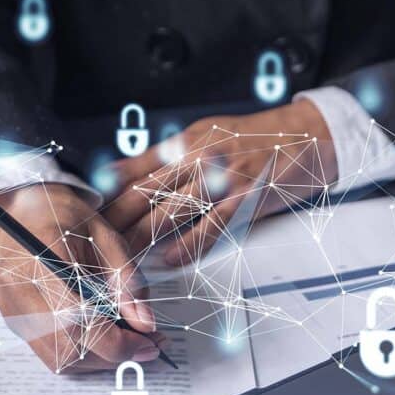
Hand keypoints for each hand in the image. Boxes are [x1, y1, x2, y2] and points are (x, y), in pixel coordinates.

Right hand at [0, 183, 164, 372]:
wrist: (25, 212)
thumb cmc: (68, 220)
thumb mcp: (108, 238)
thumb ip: (127, 280)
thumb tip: (146, 324)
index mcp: (43, 258)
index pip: (78, 321)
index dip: (118, 343)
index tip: (150, 343)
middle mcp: (19, 289)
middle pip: (69, 348)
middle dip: (114, 355)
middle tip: (146, 343)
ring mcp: (11, 308)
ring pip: (60, 359)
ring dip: (99, 359)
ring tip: (127, 340)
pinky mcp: (12, 320)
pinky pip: (50, 353)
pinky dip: (81, 353)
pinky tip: (102, 336)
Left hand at [103, 99, 336, 265]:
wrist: (307, 135)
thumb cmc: (255, 136)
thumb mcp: (205, 134)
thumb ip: (166, 155)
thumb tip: (122, 174)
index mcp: (185, 142)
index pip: (134, 171)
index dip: (106, 196)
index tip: (86, 215)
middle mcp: (199, 158)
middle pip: (144, 194)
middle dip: (115, 222)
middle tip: (92, 245)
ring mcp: (222, 180)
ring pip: (170, 214)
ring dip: (141, 240)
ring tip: (118, 260)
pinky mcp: (245, 200)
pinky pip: (209, 228)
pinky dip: (186, 246)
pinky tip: (167, 259)